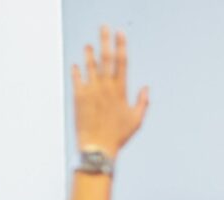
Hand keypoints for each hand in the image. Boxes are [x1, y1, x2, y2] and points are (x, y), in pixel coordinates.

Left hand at [72, 26, 148, 158]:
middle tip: (105, 27)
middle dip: (106, 41)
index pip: (122, 62)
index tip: (121, 34)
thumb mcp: (136, 120)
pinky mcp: (78, 97)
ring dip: (89, 54)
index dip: (121, 46)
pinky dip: (77, 71)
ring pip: (90, 66)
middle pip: (106, 58)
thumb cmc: (119, 135)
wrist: (97, 147)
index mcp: (120, 91)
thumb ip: (142, 102)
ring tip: (89, 45)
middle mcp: (105, 87)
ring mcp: (90, 91)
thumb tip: (146, 88)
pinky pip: (77, 79)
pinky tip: (76, 64)